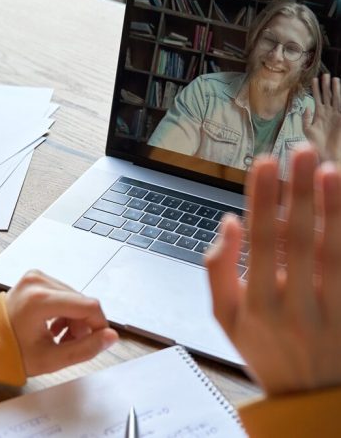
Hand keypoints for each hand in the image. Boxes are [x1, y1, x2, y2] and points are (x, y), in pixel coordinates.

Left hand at [5, 270, 117, 375]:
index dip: (100, 324)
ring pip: (74, 296)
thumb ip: (85, 349)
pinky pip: (62, 292)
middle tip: (71, 343)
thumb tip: (110, 337)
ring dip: (74, 317)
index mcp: (40, 300)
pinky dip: (65, 309)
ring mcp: (36, 276)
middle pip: (82, 300)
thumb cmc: (11, 352)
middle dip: (84, 324)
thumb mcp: (51, 359)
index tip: (98, 340)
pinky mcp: (35, 276)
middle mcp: (38, 281)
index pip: (88, 305)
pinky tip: (54, 325)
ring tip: (60, 336)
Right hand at [205, 146, 340, 394]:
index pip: (259, 241)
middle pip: (297, 238)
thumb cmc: (262, 348)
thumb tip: (230, 222)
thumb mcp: (224, 317)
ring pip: (332, 251)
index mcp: (257, 304)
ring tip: (327, 168)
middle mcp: (295, 305)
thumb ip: (219, 268)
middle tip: (299, 150)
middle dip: (297, 190)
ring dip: (331, 207)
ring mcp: (330, 310)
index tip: (264, 163)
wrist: (310, 398)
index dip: (262, 199)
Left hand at [303, 74, 340, 162]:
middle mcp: (328, 113)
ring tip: (333, 79)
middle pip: (327, 96)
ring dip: (334, 89)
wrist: (326, 153)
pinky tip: (339, 91)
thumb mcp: (307, 129)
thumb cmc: (316, 143)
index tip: (314, 79)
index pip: (318, 98)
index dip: (316, 89)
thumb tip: (306, 107)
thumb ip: (305, 118)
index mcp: (319, 114)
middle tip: (324, 74)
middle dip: (325, 85)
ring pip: (335, 99)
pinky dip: (340, 99)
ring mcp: (336, 115)